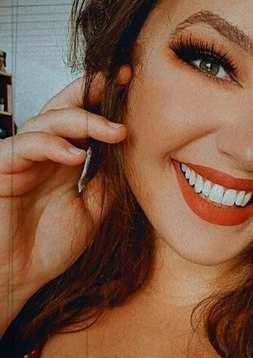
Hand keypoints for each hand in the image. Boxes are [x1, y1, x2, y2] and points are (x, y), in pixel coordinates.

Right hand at [0, 73, 128, 310]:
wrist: (16, 277)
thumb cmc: (45, 249)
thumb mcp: (91, 213)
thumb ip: (107, 184)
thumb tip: (133, 156)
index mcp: (64, 160)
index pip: (84, 120)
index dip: (105, 102)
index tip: (134, 88)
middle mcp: (43, 153)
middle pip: (63, 106)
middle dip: (91, 90)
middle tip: (120, 80)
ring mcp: (22, 158)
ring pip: (48, 120)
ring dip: (82, 121)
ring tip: (112, 131)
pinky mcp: (3, 167)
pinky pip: (25, 145)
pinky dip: (52, 145)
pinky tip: (76, 155)